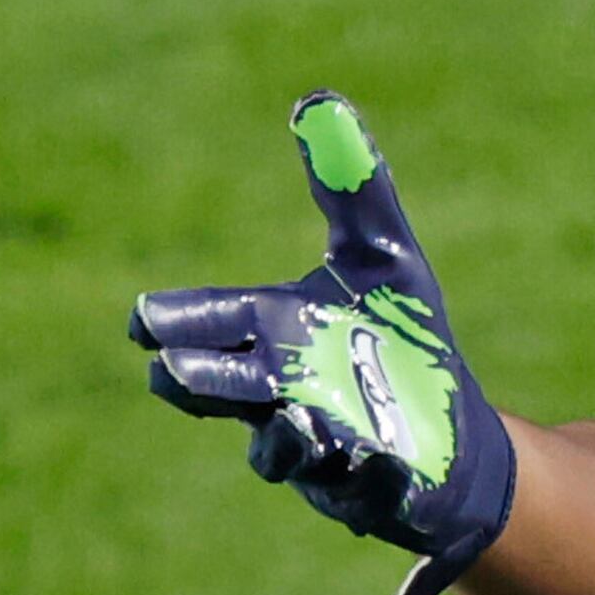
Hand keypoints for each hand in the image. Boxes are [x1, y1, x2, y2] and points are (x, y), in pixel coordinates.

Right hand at [131, 93, 516, 594]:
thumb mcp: (385, 259)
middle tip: (168, 374)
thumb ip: (353, 191)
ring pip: (290, 450)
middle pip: (236, 392)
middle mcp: (288, 399)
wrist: (451, 436)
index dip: (185, 323)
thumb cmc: (402, 343)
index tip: (144, 318)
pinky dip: (368, 478)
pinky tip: (376, 462)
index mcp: (280, 342)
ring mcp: (326, 452)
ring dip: (288, 437)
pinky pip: (366, 491)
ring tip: (301, 422)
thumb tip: (319, 102)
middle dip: (208, 383)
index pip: (223, 326)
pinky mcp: (373, 492)